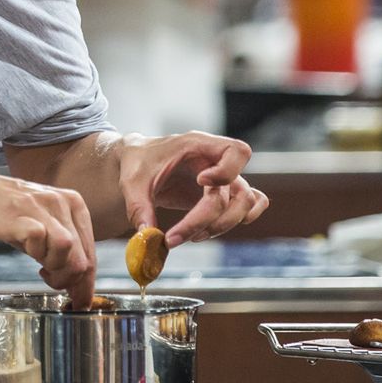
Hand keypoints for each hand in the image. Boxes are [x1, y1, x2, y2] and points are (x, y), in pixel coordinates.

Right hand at [0, 169, 96, 306]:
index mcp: (71, 203)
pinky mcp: (22, 214)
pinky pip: (41, 243)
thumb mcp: (39, 222)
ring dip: (57, 270)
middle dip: (72, 282)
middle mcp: (61, 202)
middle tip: (56, 287)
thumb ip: (60, 246)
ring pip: (69, 251)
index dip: (87, 282)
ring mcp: (41, 206)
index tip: (81, 298)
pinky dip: (37, 256)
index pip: (91, 251)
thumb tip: (76, 279)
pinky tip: (29, 255)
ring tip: (42, 271)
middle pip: (84, 256)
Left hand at [118, 131, 268, 246]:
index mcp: (198, 145)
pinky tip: (210, 230)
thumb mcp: (131, 182)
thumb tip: (149, 237)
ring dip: (222, 226)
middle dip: (212, 219)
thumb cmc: (138, 163)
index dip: (226, 171)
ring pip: (246, 204)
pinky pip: (250, 206)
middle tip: (179, 234)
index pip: (236, 151)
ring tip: (191, 235)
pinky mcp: (222, 195)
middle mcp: (216, 161)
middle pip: (240, 192)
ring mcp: (223, 179)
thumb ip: (139, 208)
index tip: (201, 182)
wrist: (137, 164)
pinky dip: (240, 220)